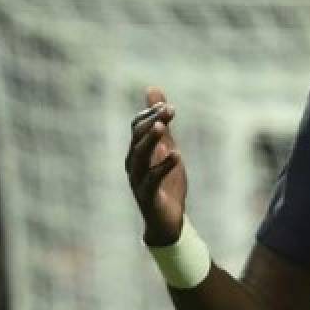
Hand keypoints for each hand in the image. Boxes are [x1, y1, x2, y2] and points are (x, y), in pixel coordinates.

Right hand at [125, 87, 186, 245]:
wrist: (167, 220)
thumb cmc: (165, 182)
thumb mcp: (166, 147)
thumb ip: (161, 122)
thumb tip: (152, 89)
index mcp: (137, 152)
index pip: (137, 127)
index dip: (150, 115)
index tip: (168, 105)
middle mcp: (133, 164)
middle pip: (137, 138)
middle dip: (153, 122)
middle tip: (169, 110)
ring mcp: (138, 181)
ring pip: (140, 157)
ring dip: (151, 140)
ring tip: (164, 126)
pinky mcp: (147, 197)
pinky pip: (152, 180)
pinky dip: (163, 167)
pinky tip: (176, 155)